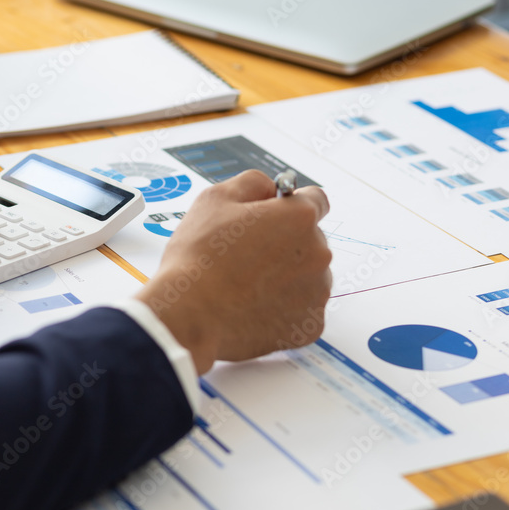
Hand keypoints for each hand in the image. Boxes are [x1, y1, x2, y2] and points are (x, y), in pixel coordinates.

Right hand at [136, 169, 331, 374]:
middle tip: (246, 257)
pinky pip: (301, 312)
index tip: (273, 218)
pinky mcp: (309, 326)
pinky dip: (283, 310)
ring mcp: (317, 293)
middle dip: (285, 245)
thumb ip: (252, 183)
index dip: (289, 208)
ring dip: (285, 278)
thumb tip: (269, 189)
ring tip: (245, 286)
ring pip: (307, 278)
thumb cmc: (199, 259)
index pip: (315, 201)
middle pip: (310, 241)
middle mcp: (318, 253)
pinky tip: (252, 308)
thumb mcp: (214, 199)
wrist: (190, 316)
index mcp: (300, 217)